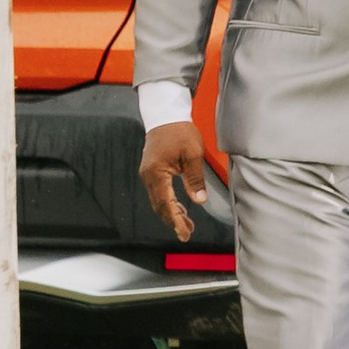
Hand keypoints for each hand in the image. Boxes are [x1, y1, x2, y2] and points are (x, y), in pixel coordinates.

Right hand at [140, 119, 210, 238]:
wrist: (166, 115)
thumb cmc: (178, 131)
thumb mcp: (193, 154)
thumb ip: (195, 179)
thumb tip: (199, 199)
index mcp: (157, 173)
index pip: (165, 203)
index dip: (175, 220)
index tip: (183, 232)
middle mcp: (148, 176)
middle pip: (159, 206)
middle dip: (173, 221)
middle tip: (187, 233)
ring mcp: (148, 174)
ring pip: (158, 201)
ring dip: (172, 213)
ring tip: (187, 225)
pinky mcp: (152, 171)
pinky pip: (159, 192)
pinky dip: (169, 203)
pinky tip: (180, 209)